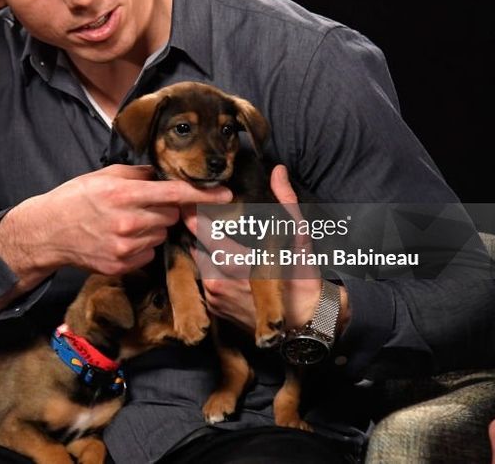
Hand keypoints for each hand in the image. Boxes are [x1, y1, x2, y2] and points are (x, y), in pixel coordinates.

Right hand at [0, 163, 230, 279]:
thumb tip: (166, 173)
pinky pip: (148, 254)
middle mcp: (127, 221)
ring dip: (153, 228)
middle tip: (145, 205)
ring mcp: (124, 247)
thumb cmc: (76, 198)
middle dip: (166, 210)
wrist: (47, 232)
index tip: (226, 194)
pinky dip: (142, 247)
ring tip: (128, 222)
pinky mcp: (120, 266)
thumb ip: (139, 175)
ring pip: (161, 235)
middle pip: (170, 216)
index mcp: (124, 193)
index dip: (203, 194)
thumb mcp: (104, 176)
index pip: (174, 193)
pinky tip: (121, 239)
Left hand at [185, 165, 326, 331]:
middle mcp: (219, 282)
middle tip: (197, 213)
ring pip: (198, 263)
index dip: (193, 213)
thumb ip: (284, 201)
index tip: (189, 198)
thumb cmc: (302, 278)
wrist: (305, 323)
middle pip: (195, 246)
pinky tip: (219, 261)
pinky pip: (203, 282)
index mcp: (236, 262)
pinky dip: (208, 269)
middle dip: (197, 231)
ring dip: (202, 250)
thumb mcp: (297, 236)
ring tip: (210, 235)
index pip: (202, 232)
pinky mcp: (214, 310)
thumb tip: (277, 171)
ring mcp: (214, 298)